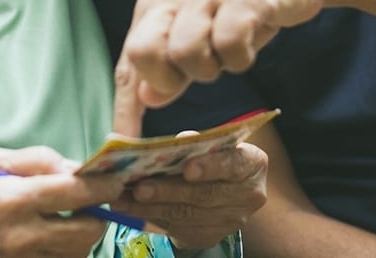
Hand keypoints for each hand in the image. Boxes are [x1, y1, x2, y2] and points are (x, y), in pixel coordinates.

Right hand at [0, 146, 127, 256]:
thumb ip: (36, 160)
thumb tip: (74, 166)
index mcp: (13, 200)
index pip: (77, 192)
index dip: (104, 184)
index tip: (115, 179)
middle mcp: (22, 236)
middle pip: (89, 230)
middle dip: (99, 214)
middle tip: (91, 201)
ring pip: (80, 252)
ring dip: (84, 234)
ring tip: (69, 219)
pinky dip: (66, 251)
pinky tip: (54, 237)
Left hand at [111, 141, 267, 249]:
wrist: (225, 189)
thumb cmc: (215, 156)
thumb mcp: (213, 143)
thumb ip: (198, 142)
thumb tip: (181, 140)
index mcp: (252, 165)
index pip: (233, 164)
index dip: (210, 166)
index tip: (187, 167)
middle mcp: (247, 196)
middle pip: (204, 195)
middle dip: (168, 190)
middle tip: (138, 186)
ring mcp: (229, 221)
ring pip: (186, 215)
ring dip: (151, 207)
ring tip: (123, 198)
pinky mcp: (209, 236)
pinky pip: (178, 229)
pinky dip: (150, 217)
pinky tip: (129, 209)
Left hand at [113, 0, 330, 134]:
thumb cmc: (239, 9)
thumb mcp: (199, 38)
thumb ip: (171, 70)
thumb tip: (146, 100)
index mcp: (155, 8)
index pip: (128, 63)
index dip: (125, 109)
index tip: (125, 147)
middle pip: (143, 52)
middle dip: (167, 79)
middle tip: (195, 77)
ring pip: (185, 51)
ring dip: (209, 69)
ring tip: (225, 57)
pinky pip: (230, 44)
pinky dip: (240, 59)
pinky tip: (247, 49)